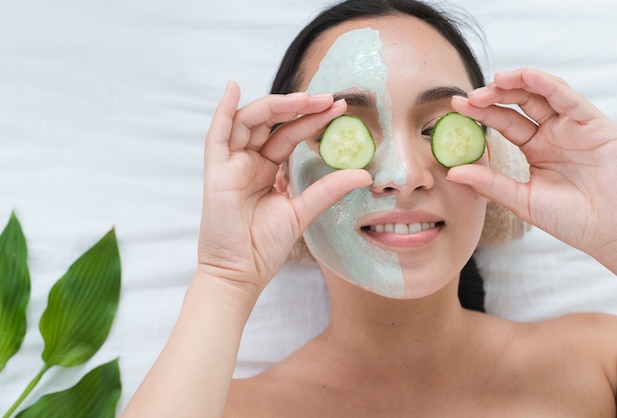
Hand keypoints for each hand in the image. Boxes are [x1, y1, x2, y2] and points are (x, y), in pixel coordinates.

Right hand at [197, 82, 370, 296]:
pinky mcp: (215, 172)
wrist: (241, 272)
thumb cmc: (265, 245)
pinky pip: (216, 135)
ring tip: (305, 98)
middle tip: (329, 99)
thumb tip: (364, 174)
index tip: (339, 108)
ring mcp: (231, 164)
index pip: (289, 135)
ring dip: (275, 105)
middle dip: (299, 108)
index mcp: (267, 170)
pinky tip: (233, 88)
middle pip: (272, 123)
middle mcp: (248, 162)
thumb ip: (328, 189)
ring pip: (249, 122)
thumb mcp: (303, 212)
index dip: (312, 120)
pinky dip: (223, 111)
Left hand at [449, 68, 616, 269]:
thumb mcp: (522, 199)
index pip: (504, 123)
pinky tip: (525, 77)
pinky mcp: (592, 123)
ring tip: (492, 82)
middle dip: (493, 96)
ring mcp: (572, 126)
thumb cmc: (570, 219)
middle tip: (469, 97)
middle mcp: (552, 133)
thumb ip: (489, 183)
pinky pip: (567, 98)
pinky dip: (546, 84)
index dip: (481, 113)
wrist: (609, 230)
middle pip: (519, 103)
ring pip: (541, 93)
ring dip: (516, 83)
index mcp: (535, 148)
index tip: (456, 107)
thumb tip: (453, 171)